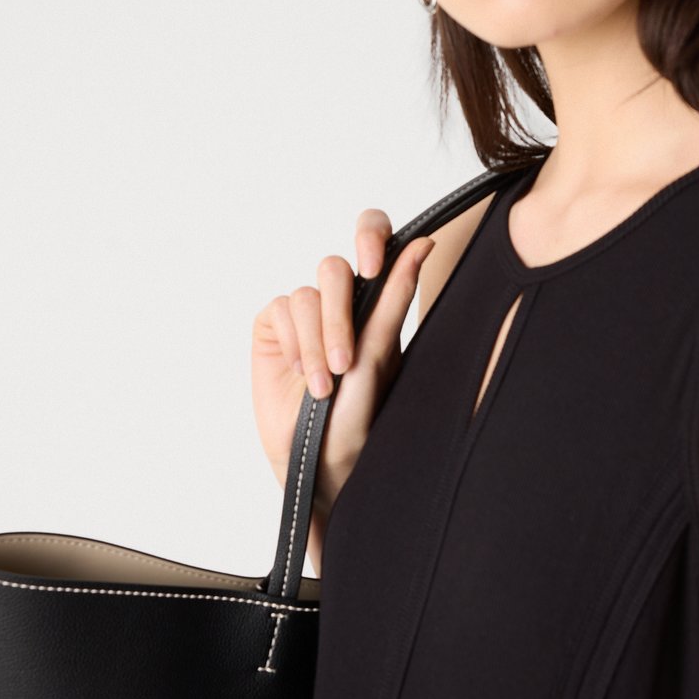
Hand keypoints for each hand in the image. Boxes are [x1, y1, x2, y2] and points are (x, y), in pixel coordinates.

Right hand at [251, 208, 434, 512]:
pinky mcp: (274, 327)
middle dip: (338, 317)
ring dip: (315, 342)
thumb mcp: (380, 357)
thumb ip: (395, 298)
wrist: (320, 463)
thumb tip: (424, 242)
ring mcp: (305, 314)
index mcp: (375, 301)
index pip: (373, 237)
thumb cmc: (359, 418)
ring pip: (305, 295)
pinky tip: (300, 374)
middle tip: (345, 362)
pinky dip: (293, 344)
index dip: (369, 235)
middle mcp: (340, 302)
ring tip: (323, 386)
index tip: (372, 266)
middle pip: (333, 269)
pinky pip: (279, 310)